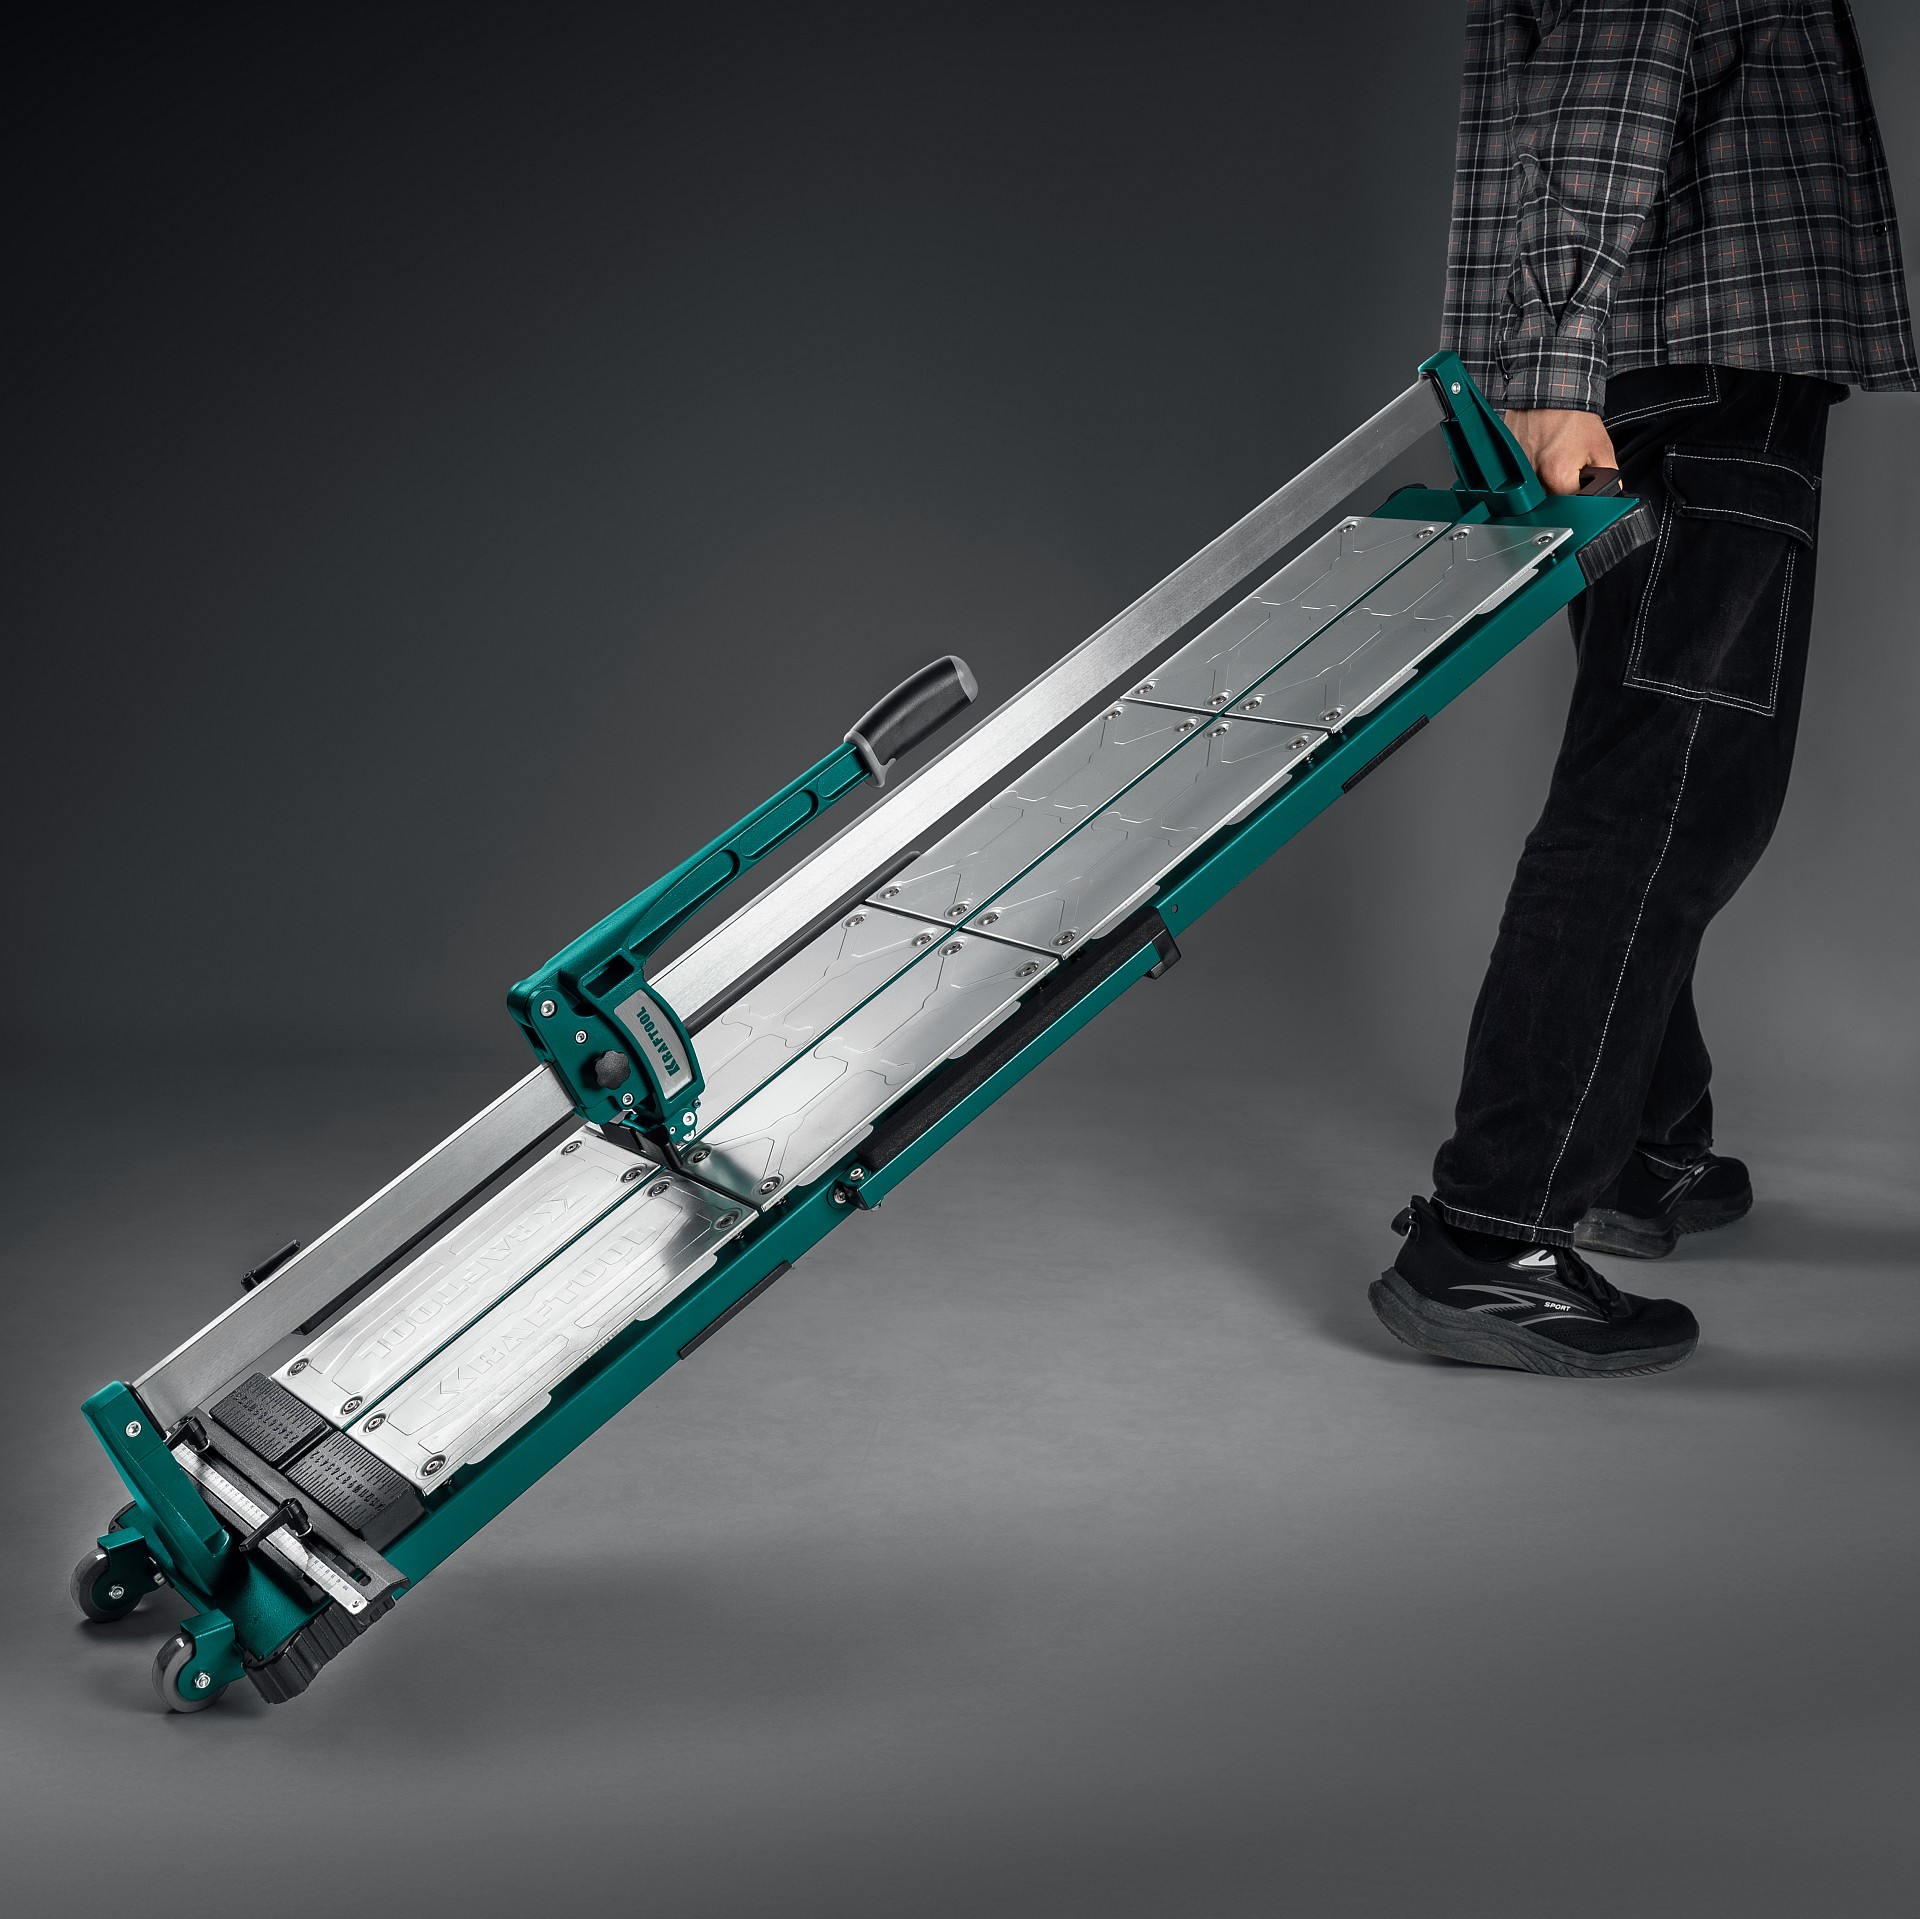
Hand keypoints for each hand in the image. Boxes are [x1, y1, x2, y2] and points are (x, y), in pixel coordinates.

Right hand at [1503, 408, 1617, 495]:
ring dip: (1544, 480)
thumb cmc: (1573, 417)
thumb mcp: (1601, 447)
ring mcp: (1517, 471)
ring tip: (1553, 457)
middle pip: (1549, 500)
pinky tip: (1540, 453)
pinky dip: (1530, 470)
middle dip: (1560, 487)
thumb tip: (1610, 493)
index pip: (1571, 502)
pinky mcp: (1507, 463)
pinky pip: (1520, 478)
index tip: (1580, 476)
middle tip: (1567, 463)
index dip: (1579, 491)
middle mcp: (1533, 478)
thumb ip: (1609, 476)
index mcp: (1557, 476)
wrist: (1550, 394)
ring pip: (1533, 491)